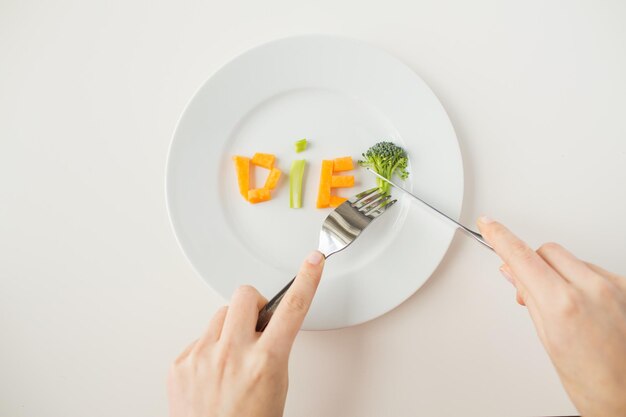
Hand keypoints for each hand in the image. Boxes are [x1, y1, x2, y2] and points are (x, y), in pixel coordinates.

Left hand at [167, 251, 324, 416]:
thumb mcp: (277, 386)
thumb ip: (273, 350)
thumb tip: (267, 327)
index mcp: (265, 361)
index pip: (293, 309)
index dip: (307, 280)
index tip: (313, 261)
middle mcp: (232, 354)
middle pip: (245, 296)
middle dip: (254, 303)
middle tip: (256, 321)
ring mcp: (203, 357)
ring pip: (220, 315)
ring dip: (230, 328)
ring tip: (231, 358)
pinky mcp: (180, 363)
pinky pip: (199, 338)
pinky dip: (209, 349)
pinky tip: (212, 372)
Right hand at [477, 217, 625, 416]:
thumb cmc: (595, 384)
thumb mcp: (550, 341)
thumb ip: (531, 299)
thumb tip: (516, 274)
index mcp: (564, 304)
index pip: (522, 257)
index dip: (500, 237)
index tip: (488, 225)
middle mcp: (593, 289)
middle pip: (547, 252)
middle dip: (532, 264)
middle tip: (528, 288)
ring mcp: (615, 287)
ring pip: (572, 260)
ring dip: (559, 274)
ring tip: (564, 307)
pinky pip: (595, 270)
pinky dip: (582, 281)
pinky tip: (585, 306)